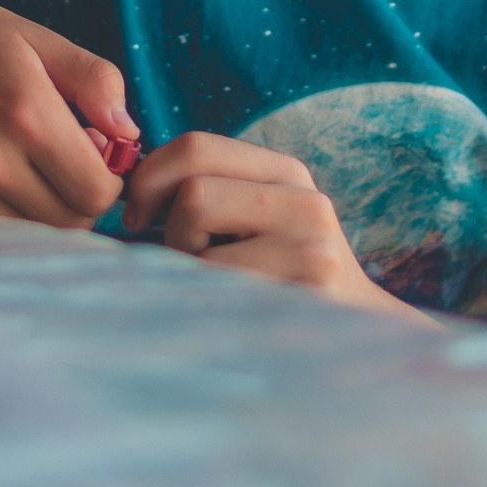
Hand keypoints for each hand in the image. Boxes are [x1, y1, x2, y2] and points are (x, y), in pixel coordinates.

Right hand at [0, 0, 132, 227]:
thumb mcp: (36, 38)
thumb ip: (94, 80)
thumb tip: (129, 133)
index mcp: (25, 111)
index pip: (96, 190)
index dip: (110, 178)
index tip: (97, 154)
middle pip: (69, 220)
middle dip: (81, 195)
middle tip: (67, 161)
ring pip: (31, 232)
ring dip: (44, 208)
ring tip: (32, 166)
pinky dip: (6, 213)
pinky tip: (0, 177)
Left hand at [122, 132, 427, 321]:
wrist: (359, 340)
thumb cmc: (279, 281)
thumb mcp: (253, 223)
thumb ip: (207, 193)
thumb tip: (127, 187)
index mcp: (286, 173)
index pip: (197, 146)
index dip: (149, 177)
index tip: (138, 216)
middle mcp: (304, 201)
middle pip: (193, 189)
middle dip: (166, 226)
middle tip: (178, 256)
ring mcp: (310, 247)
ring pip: (199, 241)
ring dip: (187, 270)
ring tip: (214, 288)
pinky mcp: (305, 292)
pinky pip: (216, 290)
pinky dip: (203, 304)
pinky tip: (229, 313)